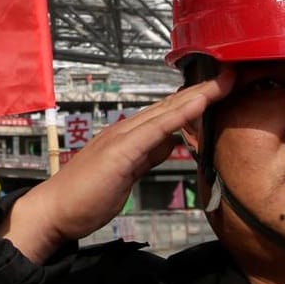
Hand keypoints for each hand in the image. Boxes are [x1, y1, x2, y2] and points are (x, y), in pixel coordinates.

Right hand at [2, 69, 234, 262]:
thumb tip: (171, 141)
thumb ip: (148, 155)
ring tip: (225, 79)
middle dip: (203, 88)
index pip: (168, 112)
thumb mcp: (127, 174)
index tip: (221, 86)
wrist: (52, 212)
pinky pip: (156, 129)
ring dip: (197, 94)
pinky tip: (200, 103)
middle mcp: (126, 130)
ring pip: (166, 110)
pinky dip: (180, 113)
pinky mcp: (120, 152)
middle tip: (232, 71)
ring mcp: (122, 137)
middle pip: (171, 104)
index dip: (195, 98)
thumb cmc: (85, 197)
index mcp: (128, 136)